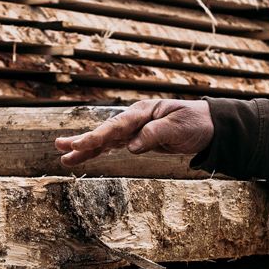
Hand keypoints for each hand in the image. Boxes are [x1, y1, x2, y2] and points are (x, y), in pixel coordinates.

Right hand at [56, 99, 214, 166]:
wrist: (209, 126)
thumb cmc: (195, 123)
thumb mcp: (178, 127)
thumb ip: (154, 134)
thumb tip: (131, 146)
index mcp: (143, 112)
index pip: (116, 126)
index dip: (97, 136)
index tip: (82, 145)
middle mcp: (135, 119)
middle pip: (104, 131)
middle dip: (82, 140)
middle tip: (59, 146)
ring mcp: (135, 129)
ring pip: (105, 141)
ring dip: (85, 148)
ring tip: (64, 156)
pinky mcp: (138, 139)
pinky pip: (114, 146)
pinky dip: (99, 151)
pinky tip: (84, 156)